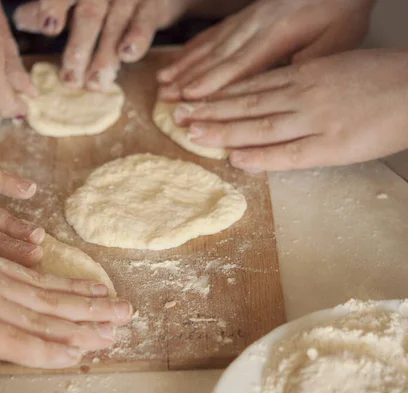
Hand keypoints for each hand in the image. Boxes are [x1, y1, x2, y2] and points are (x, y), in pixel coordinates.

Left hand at [14, 0, 196, 89]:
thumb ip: (44, 10)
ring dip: (105, 57)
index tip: (49, 28)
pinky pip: (144, 23)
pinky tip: (127, 56)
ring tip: (95, 84)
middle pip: (90, 16)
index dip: (54, 8)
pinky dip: (136, 40)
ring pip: (115, 25)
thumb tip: (20, 20)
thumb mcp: (69, 0)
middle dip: (80, 49)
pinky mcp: (150, 7)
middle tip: (70, 81)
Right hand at [157, 0, 374, 100]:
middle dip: (187, 79)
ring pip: (209, 45)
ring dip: (184, 65)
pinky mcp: (244, 16)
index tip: (189, 96)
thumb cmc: (341, 10)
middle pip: (215, 57)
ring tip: (162, 82)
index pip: (238, 64)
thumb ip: (306, 66)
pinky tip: (179, 59)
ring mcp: (246, 20)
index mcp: (277, 36)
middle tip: (164, 97)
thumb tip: (280, 90)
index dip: (212, 82)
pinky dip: (193, 48)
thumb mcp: (337, 41)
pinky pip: (213, 33)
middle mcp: (254, 27)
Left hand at [172, 49, 407, 170]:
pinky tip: (236, 158)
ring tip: (193, 134)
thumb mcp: (336, 67)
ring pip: (259, 125)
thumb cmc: (382, 78)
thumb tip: (274, 95)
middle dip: (209, 112)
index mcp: (304, 76)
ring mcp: (316, 119)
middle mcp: (303, 95)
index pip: (250, 88)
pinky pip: (290, 152)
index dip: (217, 96)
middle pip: (246, 105)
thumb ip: (304, 81)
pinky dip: (261, 156)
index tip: (192, 100)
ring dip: (223, 131)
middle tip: (177, 116)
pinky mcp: (332, 144)